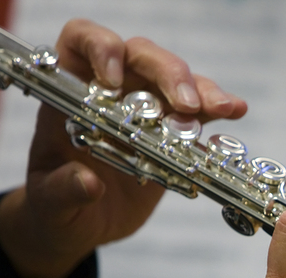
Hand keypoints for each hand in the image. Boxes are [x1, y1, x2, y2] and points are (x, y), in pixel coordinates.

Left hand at [0, 19, 247, 277]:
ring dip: (200, 91)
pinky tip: (236, 112)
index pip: (83, 43)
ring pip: (176, 80)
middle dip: (167, 73)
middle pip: (141, 56)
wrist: (80, 226)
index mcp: (71, 93)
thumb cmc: (54, 206)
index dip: (100, 48)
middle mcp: (112, 90)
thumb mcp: (50, 201)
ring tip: (223, 109)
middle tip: (186, 104)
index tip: (115, 79)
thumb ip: (63, 189)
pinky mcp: (172, 133)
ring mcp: (146, 109)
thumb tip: (88, 182)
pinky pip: (198, 112)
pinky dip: (218, 110)